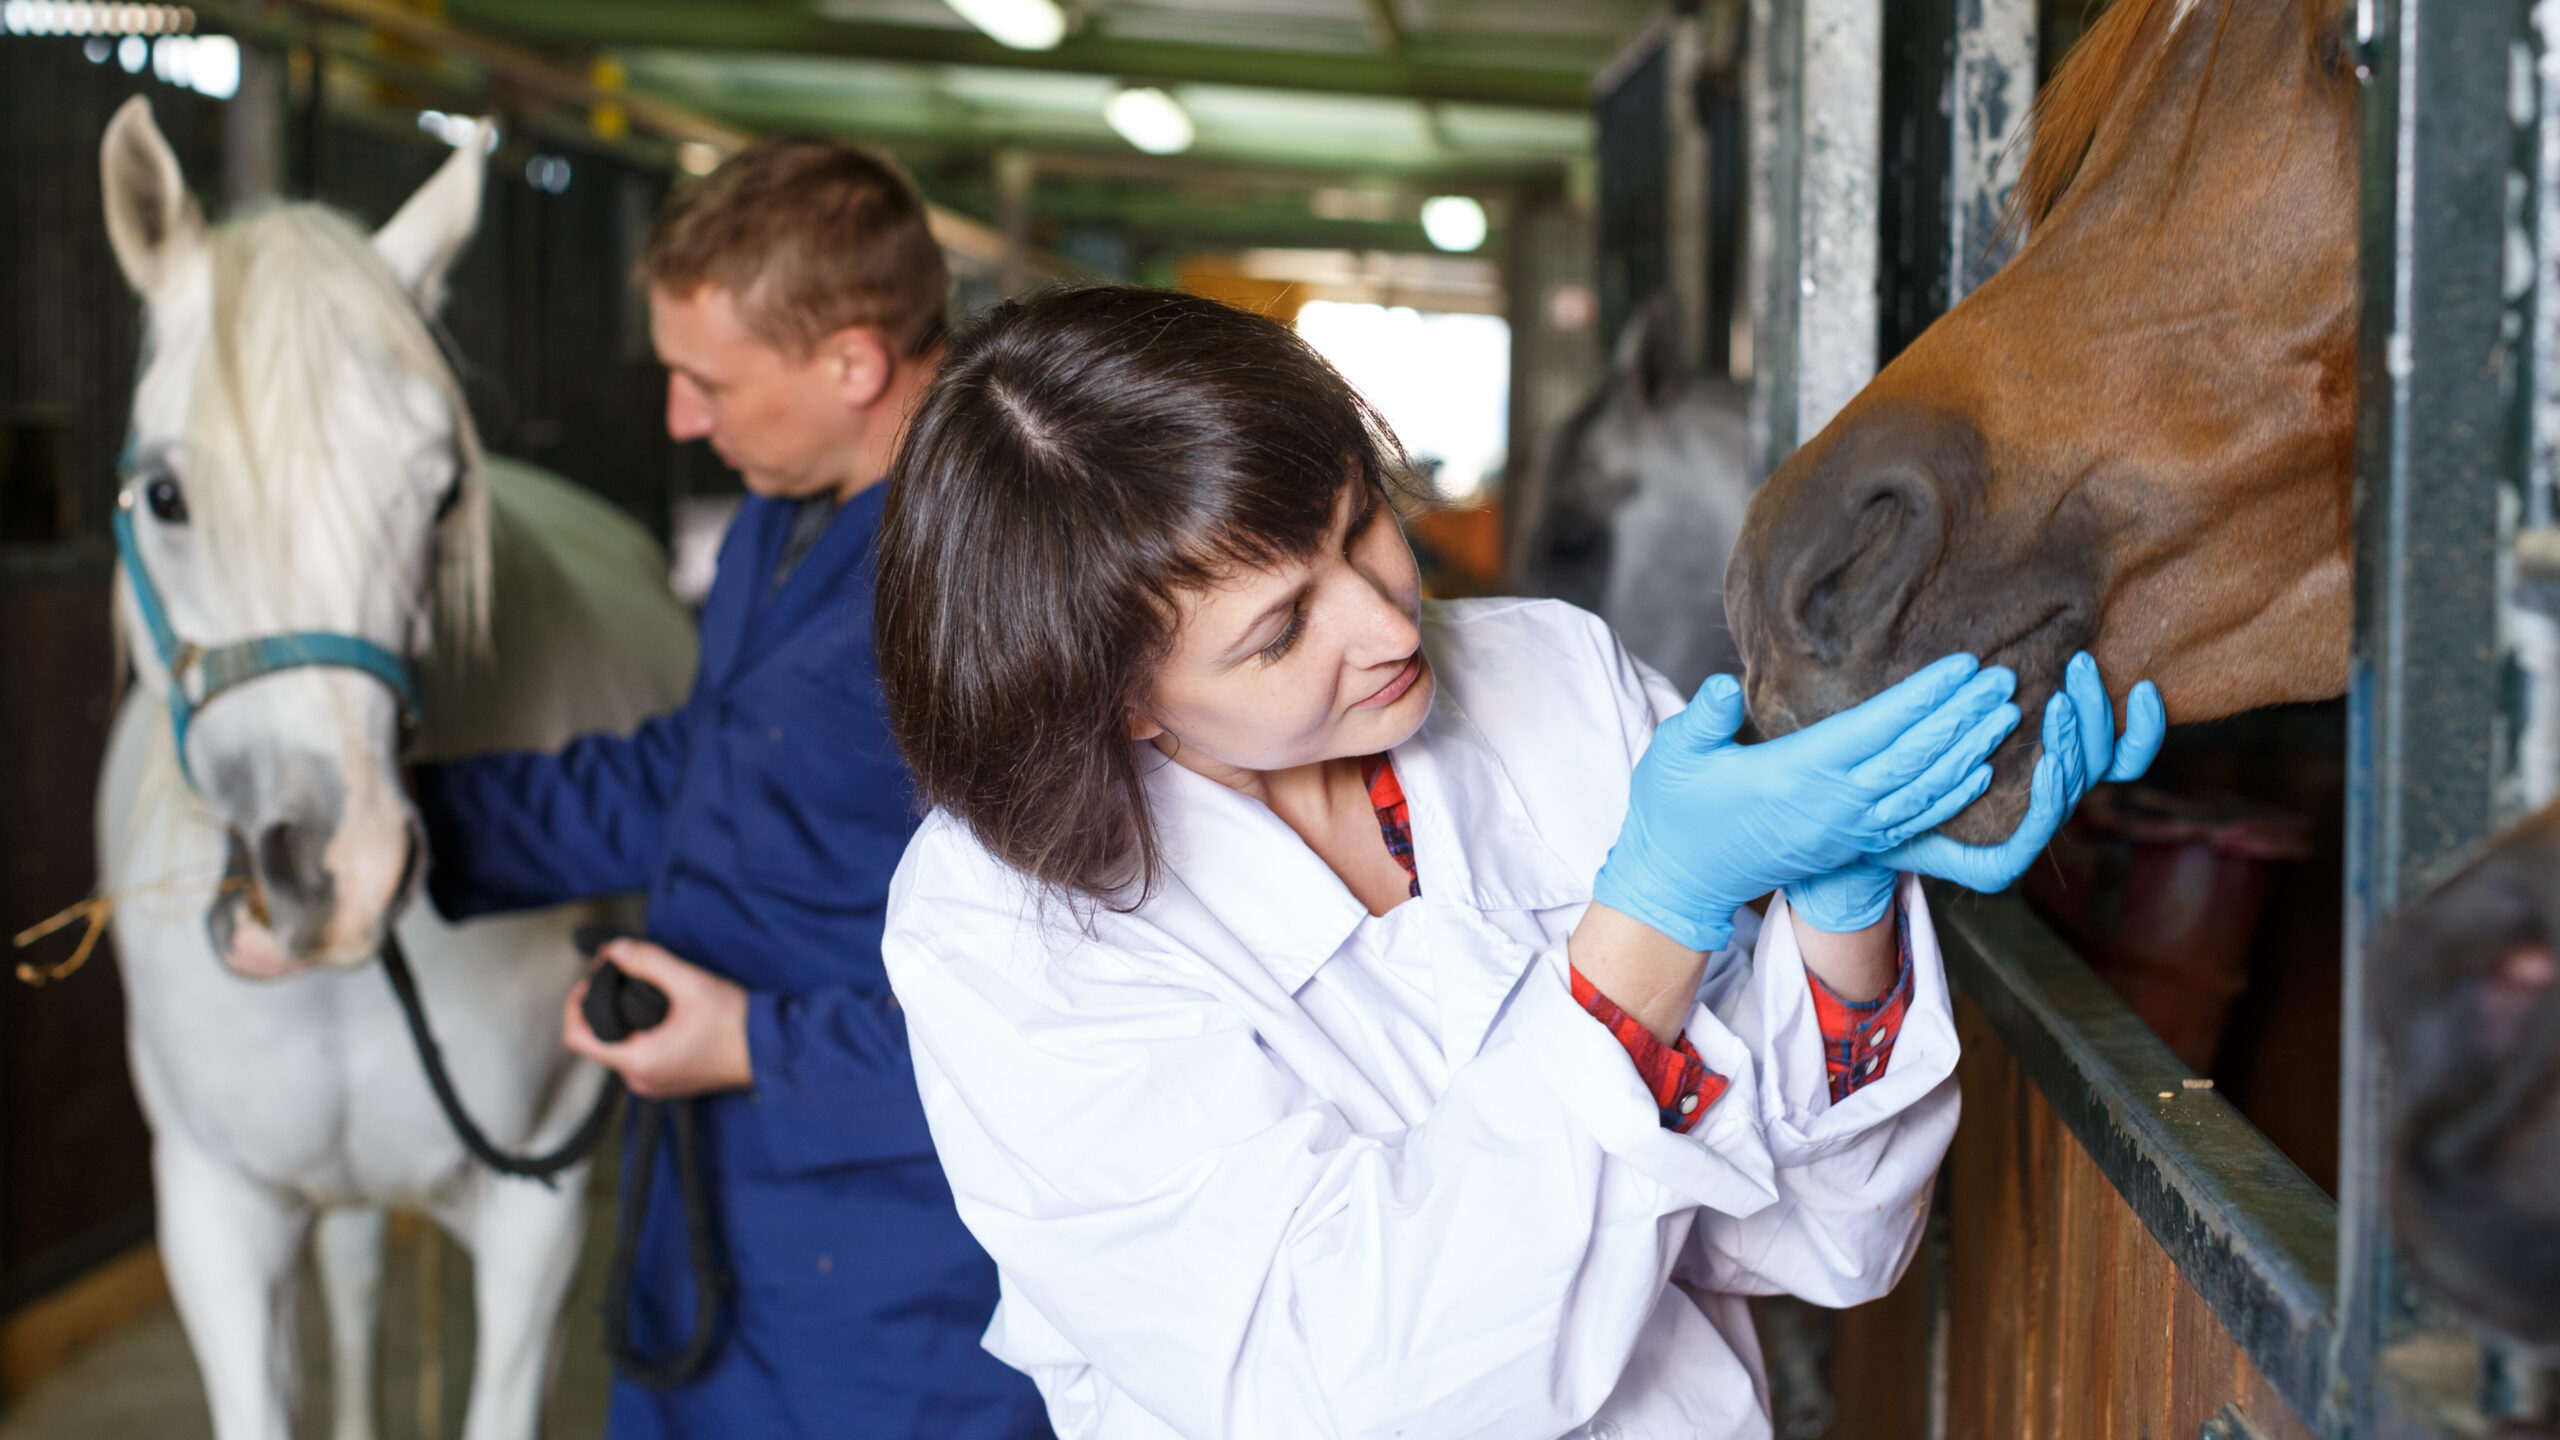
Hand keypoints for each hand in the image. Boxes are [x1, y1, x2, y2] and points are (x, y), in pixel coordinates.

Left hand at [563, 939, 754, 1099]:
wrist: (773, 1050)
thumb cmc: (736, 1023)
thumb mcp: (690, 983)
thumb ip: (649, 962)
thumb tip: (616, 949)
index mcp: (639, 1062)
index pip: (576, 1038)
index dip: (575, 1004)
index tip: (593, 980)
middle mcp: (641, 1081)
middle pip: (597, 1042)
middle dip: (601, 1007)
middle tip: (620, 977)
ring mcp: (656, 1085)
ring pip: (618, 1050)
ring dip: (622, 1021)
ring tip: (640, 992)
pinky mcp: (671, 1082)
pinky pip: (639, 1057)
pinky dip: (640, 1035)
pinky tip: (658, 1014)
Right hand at [1592, 654, 2019, 951]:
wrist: (1682, 878)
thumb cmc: (1674, 810)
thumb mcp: (1673, 755)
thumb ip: (1701, 719)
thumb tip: (1724, 685)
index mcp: (1795, 775)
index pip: (1875, 729)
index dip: (1924, 697)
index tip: (1964, 666)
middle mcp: (1832, 804)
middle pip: (1914, 755)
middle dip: (1963, 716)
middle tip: (2004, 678)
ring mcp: (1846, 828)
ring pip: (1924, 788)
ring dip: (1969, 750)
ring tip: (2005, 714)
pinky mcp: (1849, 842)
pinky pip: (1914, 817)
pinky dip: (1951, 794)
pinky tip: (1980, 770)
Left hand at [1783, 651, 2166, 927]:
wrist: (1863, 825)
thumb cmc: (1918, 760)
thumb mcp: (1964, 715)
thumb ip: (1998, 688)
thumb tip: (2025, 639)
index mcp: (2054, 769)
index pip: (2123, 755)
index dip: (2145, 727)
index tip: (2149, 685)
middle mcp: (2051, 800)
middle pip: (2105, 760)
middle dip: (2099, 711)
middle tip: (2078, 668)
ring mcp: (2029, 832)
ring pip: (2075, 785)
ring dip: (2072, 741)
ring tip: (2058, 704)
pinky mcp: (2000, 865)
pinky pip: (2037, 829)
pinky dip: (2049, 792)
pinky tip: (2047, 762)